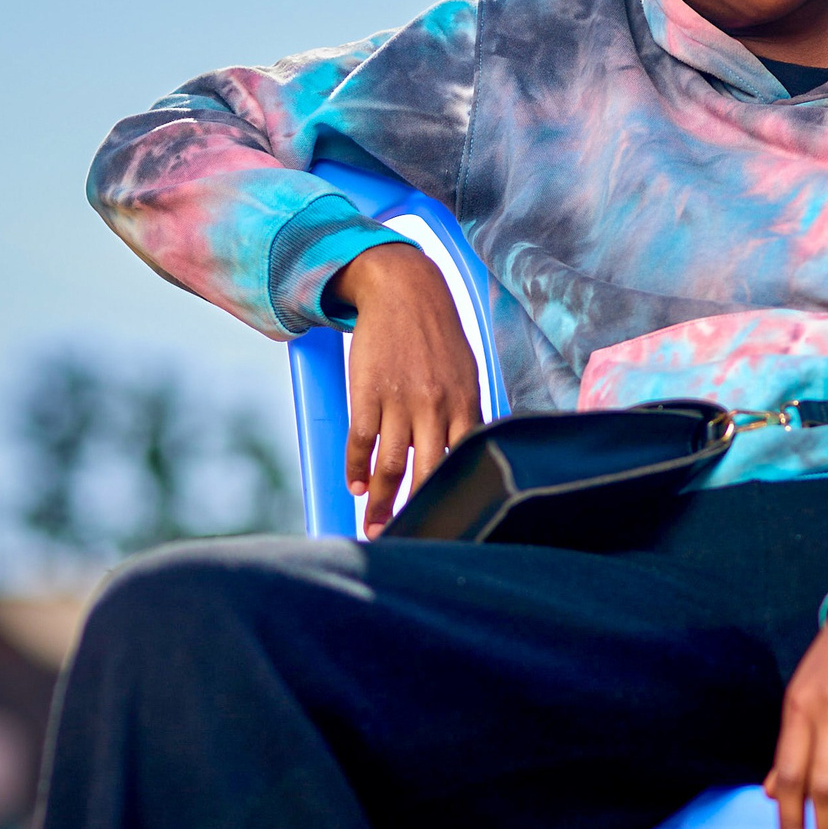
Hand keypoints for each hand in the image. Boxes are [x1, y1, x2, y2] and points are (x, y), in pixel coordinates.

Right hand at [325, 244, 481, 536]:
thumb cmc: (439, 336)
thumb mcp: (467, 374)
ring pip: (390, 465)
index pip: (463, 465)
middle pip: (427, 475)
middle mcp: (435, 408)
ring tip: (373, 526)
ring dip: (380, 502)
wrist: (405, 289)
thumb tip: (471, 454)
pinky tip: (356, 486)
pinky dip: (357, 468)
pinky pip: (361, 440)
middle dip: (416, 512)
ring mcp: (400, 400)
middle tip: (406, 539)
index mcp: (465, 405)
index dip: (454, 498)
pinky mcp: (368, 391)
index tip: (448, 524)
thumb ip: (468, 415)